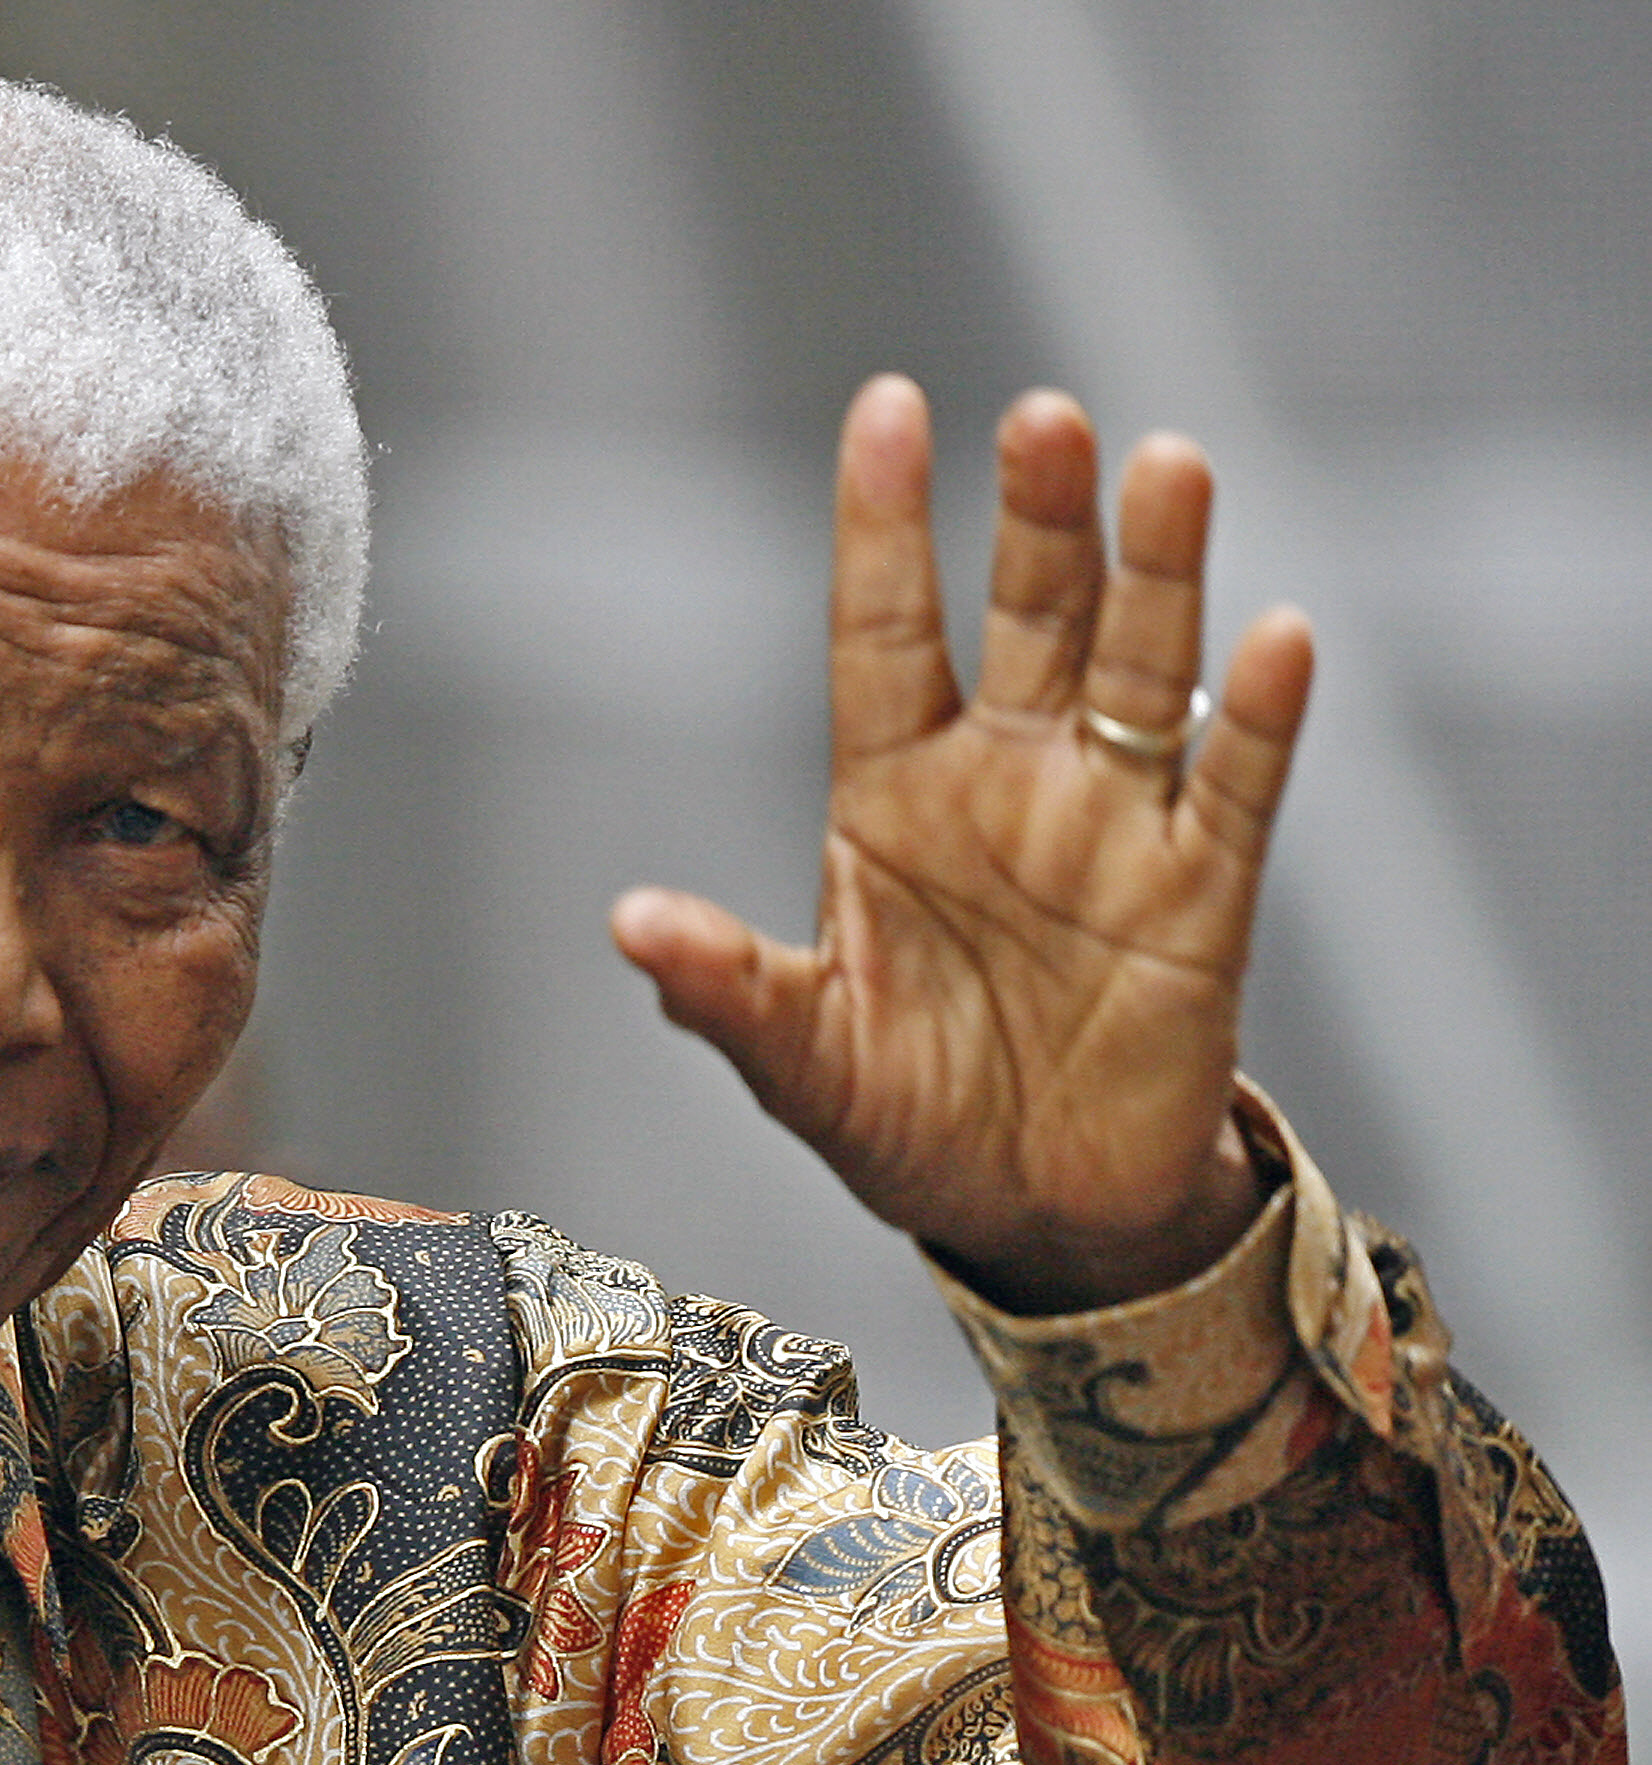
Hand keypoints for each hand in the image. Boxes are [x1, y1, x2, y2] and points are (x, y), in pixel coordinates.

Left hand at [611, 376, 1312, 1312]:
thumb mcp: (802, 1057)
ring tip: (1167, 467)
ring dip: (1158, 573)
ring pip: (1144, 668)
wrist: (1033, 1214)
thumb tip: (630, 925)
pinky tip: (1276, 639)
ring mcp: (1113, 826)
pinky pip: (1238, 790)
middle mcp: (1009, 780)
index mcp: (895, 793)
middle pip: (1030, 618)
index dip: (884, 526)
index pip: (886, 631)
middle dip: (1038, 520)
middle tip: (1042, 419)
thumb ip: (727, 989)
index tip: (887, 409)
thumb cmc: (906, 1118)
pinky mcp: (1205, 895)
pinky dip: (1260, 718)